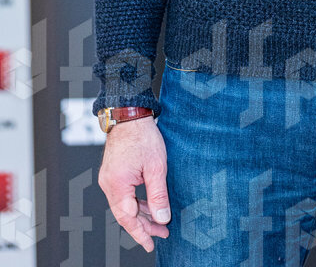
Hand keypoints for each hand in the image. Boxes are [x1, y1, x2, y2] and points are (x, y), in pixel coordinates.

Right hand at [98, 116, 170, 253]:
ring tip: (159, 221)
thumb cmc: (142, 136)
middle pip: (125, 214)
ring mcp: (109, 178)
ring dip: (141, 214)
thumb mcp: (156, 167)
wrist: (129, 115)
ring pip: (124, 205)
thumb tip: (162, 217)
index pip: (128, 218)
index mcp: (117, 184)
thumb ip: (158, 195)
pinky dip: (136, 203)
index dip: (140, 233)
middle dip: (143, 226)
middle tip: (161, 233)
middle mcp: (109, 184)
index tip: (151, 244)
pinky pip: (123, 195)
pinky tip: (148, 205)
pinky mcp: (113, 173)